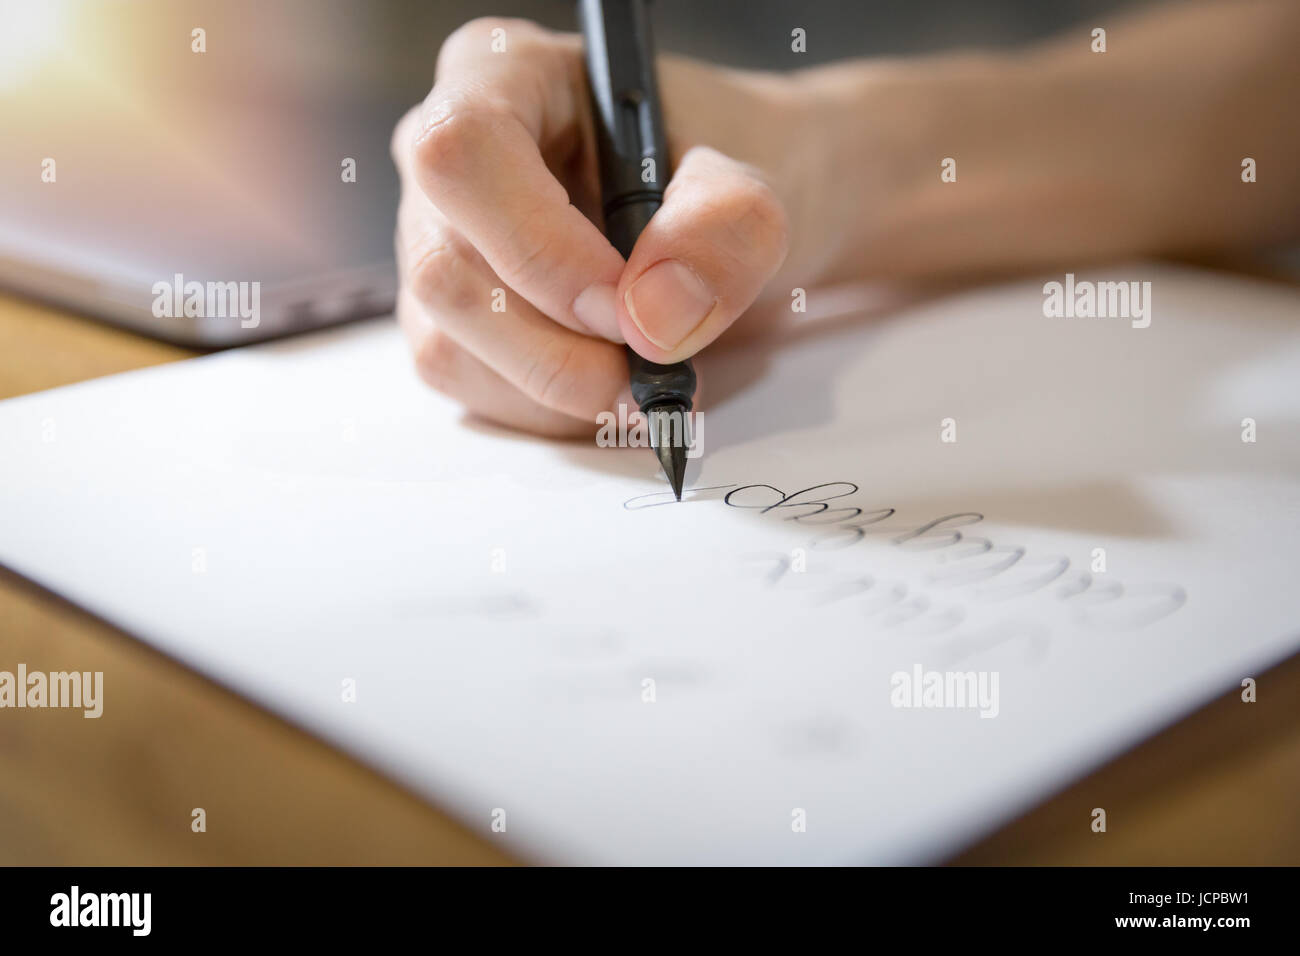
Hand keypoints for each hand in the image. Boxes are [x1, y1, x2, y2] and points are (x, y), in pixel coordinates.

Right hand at [391, 18, 811, 436]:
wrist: (724, 220)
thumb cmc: (725, 172)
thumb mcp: (754, 181)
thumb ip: (722, 230)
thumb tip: (653, 319)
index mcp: (502, 74)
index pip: (466, 155)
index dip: (540, 249)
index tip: (626, 308)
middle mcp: (443, 156)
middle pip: (446, 271)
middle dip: (557, 348)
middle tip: (651, 368)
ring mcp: (432, 242)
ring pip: (447, 344)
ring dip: (558, 387)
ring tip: (642, 375)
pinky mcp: (445, 317)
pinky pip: (468, 387)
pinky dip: (549, 410)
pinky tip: (607, 382)